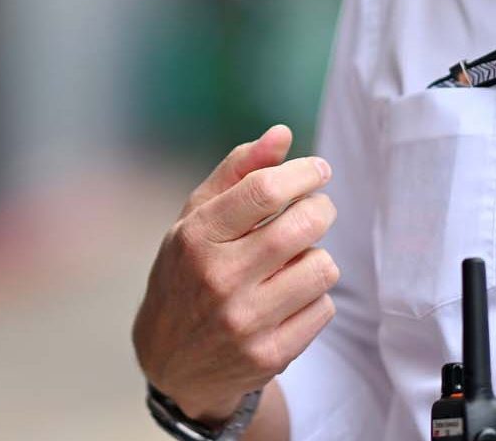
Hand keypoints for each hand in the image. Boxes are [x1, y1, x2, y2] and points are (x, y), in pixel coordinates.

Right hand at [132, 125, 339, 422]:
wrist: (171, 362)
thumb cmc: (188, 275)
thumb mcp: (195, 220)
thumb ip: (237, 172)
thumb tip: (282, 134)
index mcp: (197, 237)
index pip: (264, 190)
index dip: (302, 173)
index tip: (318, 170)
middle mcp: (219, 278)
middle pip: (302, 226)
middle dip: (321, 209)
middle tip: (317, 209)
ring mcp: (245, 321)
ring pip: (322, 268)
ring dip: (317, 258)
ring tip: (295, 262)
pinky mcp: (269, 355)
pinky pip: (324, 309)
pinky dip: (315, 298)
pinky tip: (290, 299)